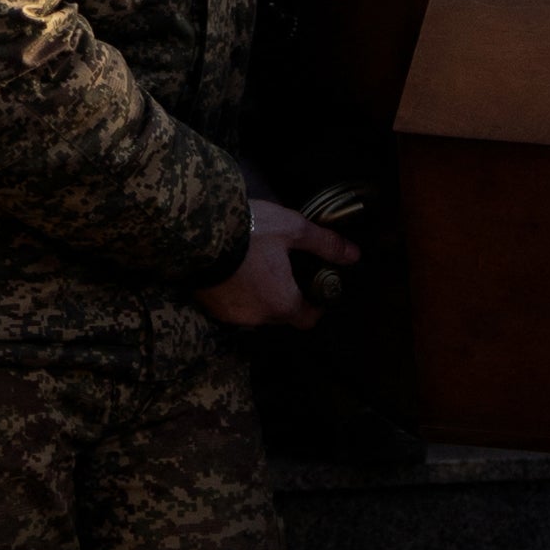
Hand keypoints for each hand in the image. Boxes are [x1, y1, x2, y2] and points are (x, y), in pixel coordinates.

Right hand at [195, 197, 356, 329]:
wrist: (195, 232)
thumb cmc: (248, 231)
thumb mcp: (292, 230)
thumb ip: (324, 245)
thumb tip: (353, 255)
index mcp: (281, 303)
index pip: (307, 320)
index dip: (315, 306)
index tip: (315, 288)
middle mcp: (257, 317)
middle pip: (281, 314)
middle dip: (285, 295)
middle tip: (284, 268)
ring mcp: (231, 315)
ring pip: (255, 310)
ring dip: (259, 294)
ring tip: (257, 265)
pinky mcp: (210, 307)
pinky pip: (232, 306)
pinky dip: (237, 292)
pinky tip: (235, 269)